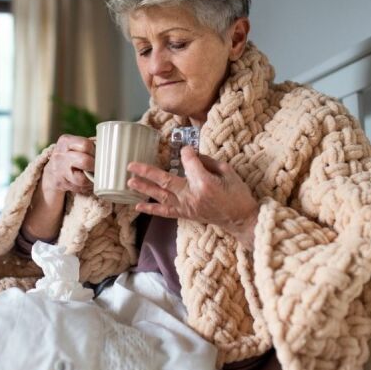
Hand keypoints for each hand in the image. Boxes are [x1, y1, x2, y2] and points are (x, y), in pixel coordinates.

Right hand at [41, 134, 94, 195]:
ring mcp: (59, 170)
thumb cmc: (71, 155)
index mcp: (66, 141)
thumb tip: (108, 151)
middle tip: (96, 167)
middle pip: (85, 161)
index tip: (96, 155)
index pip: (85, 145)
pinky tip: (85, 182)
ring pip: (82, 179)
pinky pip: (79, 188)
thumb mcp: (76, 145)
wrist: (53, 170)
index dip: (94, 151)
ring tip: (91, 176)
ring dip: (90, 179)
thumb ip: (90, 145)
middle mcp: (60, 155)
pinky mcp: (60, 183)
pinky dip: (85, 187)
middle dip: (94, 166)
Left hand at [127, 146, 258, 249]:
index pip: (188, 162)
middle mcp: (192, 195)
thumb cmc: (237, 194)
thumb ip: (208, 162)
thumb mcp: (228, 172)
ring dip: (144, 188)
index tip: (188, 150)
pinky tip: (138, 207)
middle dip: (147, 171)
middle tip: (131, 165)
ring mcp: (187, 207)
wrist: (241, 219)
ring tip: (129, 181)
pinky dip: (151, 210)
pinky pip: (165, 212)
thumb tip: (191, 155)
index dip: (187, 153)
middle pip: (166, 180)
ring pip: (161, 195)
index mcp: (204, 182)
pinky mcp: (185, 215)